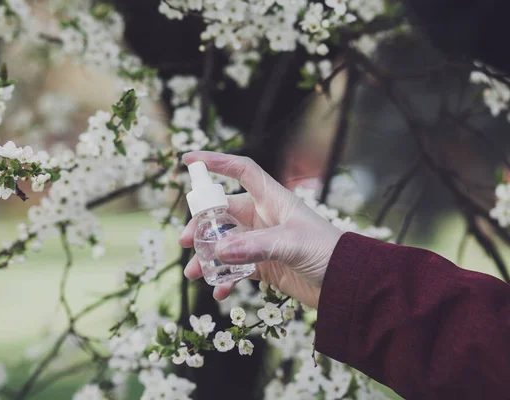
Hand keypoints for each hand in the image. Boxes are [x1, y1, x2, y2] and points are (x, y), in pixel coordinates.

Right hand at [179, 151, 343, 308]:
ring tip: (193, 273)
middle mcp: (264, 217)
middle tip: (186, 242)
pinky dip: (225, 278)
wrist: (348, 283)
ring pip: (225, 243)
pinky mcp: (265, 265)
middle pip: (223, 213)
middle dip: (202, 226)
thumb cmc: (329, 252)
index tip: (188, 161)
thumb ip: (255, 247)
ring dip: (208, 257)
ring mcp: (262, 242)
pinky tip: (218, 290)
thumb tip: (218, 252)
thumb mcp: (291, 245)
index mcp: (272, 199)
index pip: (241, 171)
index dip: (216, 162)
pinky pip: (236, 268)